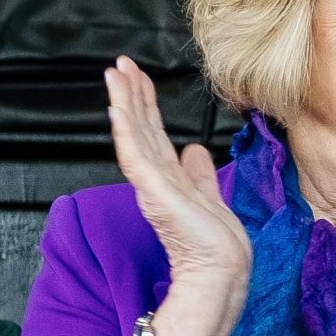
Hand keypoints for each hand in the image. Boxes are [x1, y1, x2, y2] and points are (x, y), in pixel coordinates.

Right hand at [104, 57, 249, 331]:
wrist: (221, 271)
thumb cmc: (215, 243)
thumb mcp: (208, 195)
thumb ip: (198, 173)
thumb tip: (193, 149)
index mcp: (169, 177)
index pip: (153, 132)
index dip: (145, 104)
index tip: (138, 76)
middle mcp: (156, 178)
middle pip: (139, 127)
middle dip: (130, 94)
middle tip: (119, 64)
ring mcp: (152, 185)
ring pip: (133, 135)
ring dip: (123, 103)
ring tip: (114, 75)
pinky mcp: (154, 193)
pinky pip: (136, 157)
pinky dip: (126, 133)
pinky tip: (118, 110)